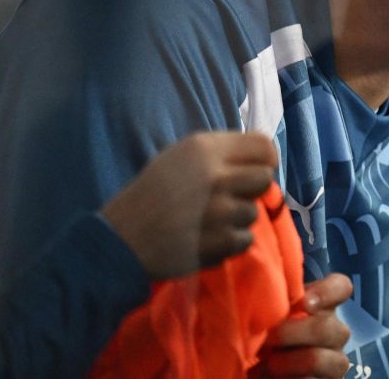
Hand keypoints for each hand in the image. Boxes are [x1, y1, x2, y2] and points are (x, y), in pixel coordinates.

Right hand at [101, 131, 277, 279]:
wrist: (124, 238)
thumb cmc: (151, 193)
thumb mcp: (180, 156)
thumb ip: (219, 154)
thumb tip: (259, 159)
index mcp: (205, 148)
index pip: (264, 146)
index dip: (265, 159)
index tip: (255, 168)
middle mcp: (217, 176)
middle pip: (264, 178)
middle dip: (251, 188)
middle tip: (230, 196)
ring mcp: (221, 212)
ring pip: (253, 212)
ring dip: (237, 218)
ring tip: (209, 220)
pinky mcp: (221, 242)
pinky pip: (246, 239)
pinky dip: (231, 241)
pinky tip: (207, 237)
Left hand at [254, 273, 352, 377]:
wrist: (265, 367)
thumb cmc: (266, 334)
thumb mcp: (269, 313)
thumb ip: (276, 299)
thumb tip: (265, 284)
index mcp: (322, 306)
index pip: (341, 287)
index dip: (328, 292)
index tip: (305, 302)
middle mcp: (334, 332)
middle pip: (328, 328)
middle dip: (292, 333)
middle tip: (267, 338)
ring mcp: (335, 361)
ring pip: (323, 359)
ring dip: (291, 361)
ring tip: (269, 364)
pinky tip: (274, 377)